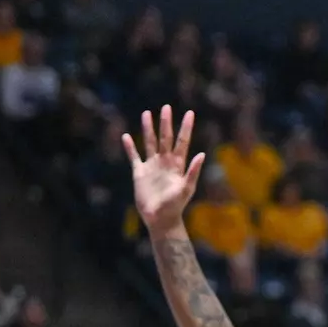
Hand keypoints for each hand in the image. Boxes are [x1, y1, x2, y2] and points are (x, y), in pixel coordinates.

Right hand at [122, 107, 205, 236]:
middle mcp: (165, 162)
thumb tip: (202, 154)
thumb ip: (193, 171)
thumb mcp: (187, 188)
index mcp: (178, 164)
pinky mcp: (140, 173)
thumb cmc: (176, 205)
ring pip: (149, 143)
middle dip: (165, 123)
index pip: (182, 141)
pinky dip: (130, 147)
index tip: (190, 113)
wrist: (161, 218)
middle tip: (166, 107)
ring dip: (148, 129)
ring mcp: (152, 166)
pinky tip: (126, 136)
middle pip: (165, 138)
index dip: (186, 127)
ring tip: (146, 114)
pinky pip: (134, 157)